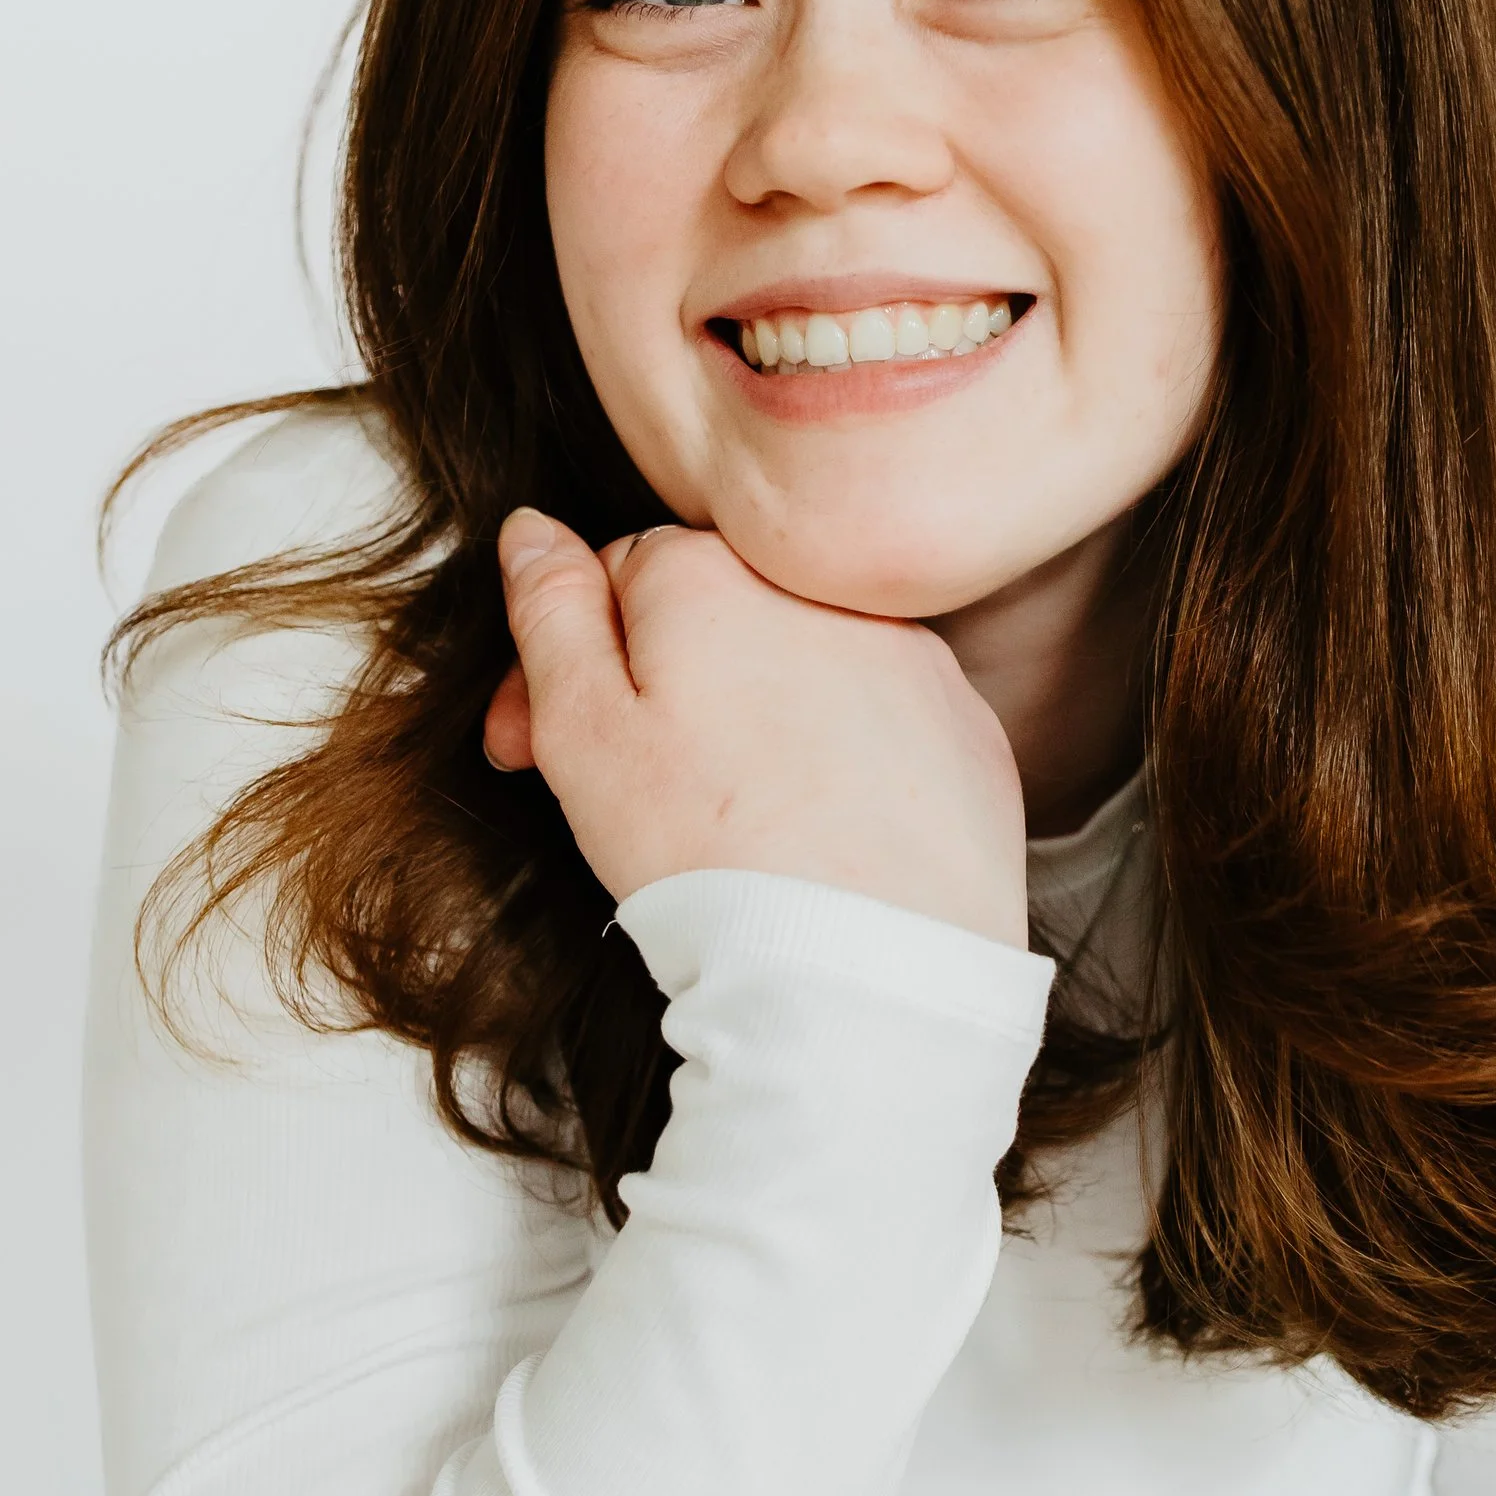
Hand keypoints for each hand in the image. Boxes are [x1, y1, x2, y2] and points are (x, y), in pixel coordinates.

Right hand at [486, 511, 1027, 946]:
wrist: (865, 964)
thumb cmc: (709, 853)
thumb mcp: (581, 731)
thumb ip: (550, 613)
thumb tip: (532, 531)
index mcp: (709, 573)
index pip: (615, 574)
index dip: (568, 664)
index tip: (540, 745)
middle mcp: (817, 590)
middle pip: (712, 616)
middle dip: (662, 688)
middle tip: (634, 795)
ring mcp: (908, 654)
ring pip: (800, 665)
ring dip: (756, 719)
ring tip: (736, 822)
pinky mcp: (963, 727)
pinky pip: (881, 721)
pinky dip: (845, 761)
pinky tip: (818, 831)